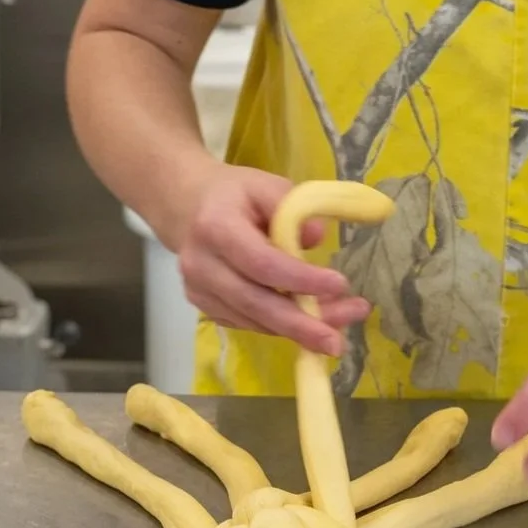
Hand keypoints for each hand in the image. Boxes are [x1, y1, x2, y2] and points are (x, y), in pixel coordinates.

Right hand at [174, 165, 369, 355]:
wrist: (188, 208)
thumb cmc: (235, 195)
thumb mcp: (265, 185)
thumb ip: (292, 206)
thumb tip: (316, 237)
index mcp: (216, 227)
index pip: (261, 262)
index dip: (300, 279)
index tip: (339, 284)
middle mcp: (202, 265)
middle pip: (255, 303)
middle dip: (300, 325)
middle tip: (337, 342)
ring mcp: (199, 291)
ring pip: (253, 320)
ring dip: (297, 330)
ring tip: (336, 333)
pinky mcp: (205, 307)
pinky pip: (247, 323)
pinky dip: (280, 328)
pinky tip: (310, 324)